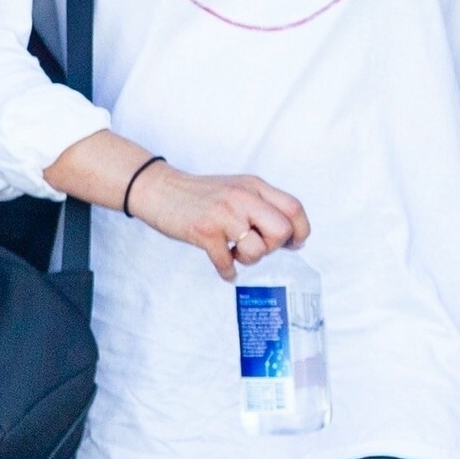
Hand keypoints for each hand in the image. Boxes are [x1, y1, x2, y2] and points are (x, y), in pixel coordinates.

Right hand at [129, 162, 310, 280]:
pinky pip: (227, 263)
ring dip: (248, 260)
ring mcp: (224, 214)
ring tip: (235, 253)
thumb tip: (290, 236)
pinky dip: (228, 272)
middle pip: (281, 231)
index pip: (294, 208)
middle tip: (256, 247)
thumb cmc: (200, 194)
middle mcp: (243, 197)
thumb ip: (262, 205)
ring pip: (257, 250)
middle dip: (273, 247)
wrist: (160, 189)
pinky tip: (225, 268)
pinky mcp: (205, 231)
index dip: (300, 231)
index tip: (292, 244)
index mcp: (254, 186)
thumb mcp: (237, 189)